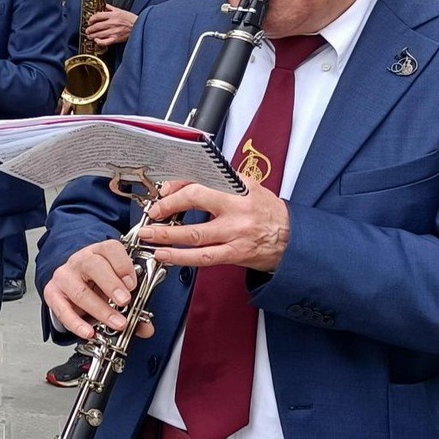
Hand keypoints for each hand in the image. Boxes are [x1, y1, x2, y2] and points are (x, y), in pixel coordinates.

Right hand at [42, 238, 156, 342]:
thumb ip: (134, 305)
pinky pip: (62, 309)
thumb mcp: (117, 287)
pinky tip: (89, 332)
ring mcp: (64, 276)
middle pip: (94, 266)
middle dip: (111, 285)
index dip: (123, 266)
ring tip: (117, 323)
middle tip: (125, 302)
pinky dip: (76, 323)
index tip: (133, 284)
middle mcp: (80, 261)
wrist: (71, 283)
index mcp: (100, 252)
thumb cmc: (97, 283)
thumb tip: (146, 328)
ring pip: (80, 290)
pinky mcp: (52, 293)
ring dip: (100, 310)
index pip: (111, 249)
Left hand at [84, 6, 137, 47]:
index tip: (90, 21)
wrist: (139, 26)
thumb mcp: (120, 10)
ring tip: (90, 36)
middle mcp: (112, 23)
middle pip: (96, 26)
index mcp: (113, 15)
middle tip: (88, 30)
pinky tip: (97, 41)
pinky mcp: (116, 39)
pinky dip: (99, 42)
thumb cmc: (131, 19)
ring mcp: (113, 31)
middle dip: (90, 29)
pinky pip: (105, 42)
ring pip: (99, 34)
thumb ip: (111, 8)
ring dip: (92, 35)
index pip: (98, 16)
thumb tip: (104, 5)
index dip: (91, 19)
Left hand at [136, 179, 290, 271]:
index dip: (178, 186)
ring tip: (148, 236)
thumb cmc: (265, 210)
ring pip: (195, 235)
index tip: (163, 193)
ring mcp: (236, 233)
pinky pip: (203, 258)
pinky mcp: (235, 254)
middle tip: (152, 213)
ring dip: (167, 236)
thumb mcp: (245, 186)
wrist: (290, 237)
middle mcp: (238, 208)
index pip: (203, 180)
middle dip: (168, 207)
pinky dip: (180, 257)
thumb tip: (179, 185)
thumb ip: (215, 182)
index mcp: (240, 188)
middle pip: (196, 200)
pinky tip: (165, 255)